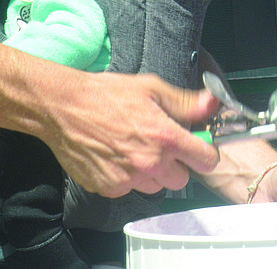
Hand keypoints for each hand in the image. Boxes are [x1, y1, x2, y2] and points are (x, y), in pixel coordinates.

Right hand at [40, 69, 220, 197]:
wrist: (64, 108)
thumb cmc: (107, 94)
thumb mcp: (151, 88)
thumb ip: (185, 102)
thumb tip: (213, 104)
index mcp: (165, 137)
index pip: (205, 160)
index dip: (204, 153)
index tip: (197, 147)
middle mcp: (149, 163)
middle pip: (181, 179)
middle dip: (176, 164)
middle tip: (160, 145)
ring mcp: (128, 179)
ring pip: (155, 186)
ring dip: (151, 173)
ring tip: (134, 148)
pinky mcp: (108, 188)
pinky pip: (129, 189)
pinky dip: (127, 177)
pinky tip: (116, 156)